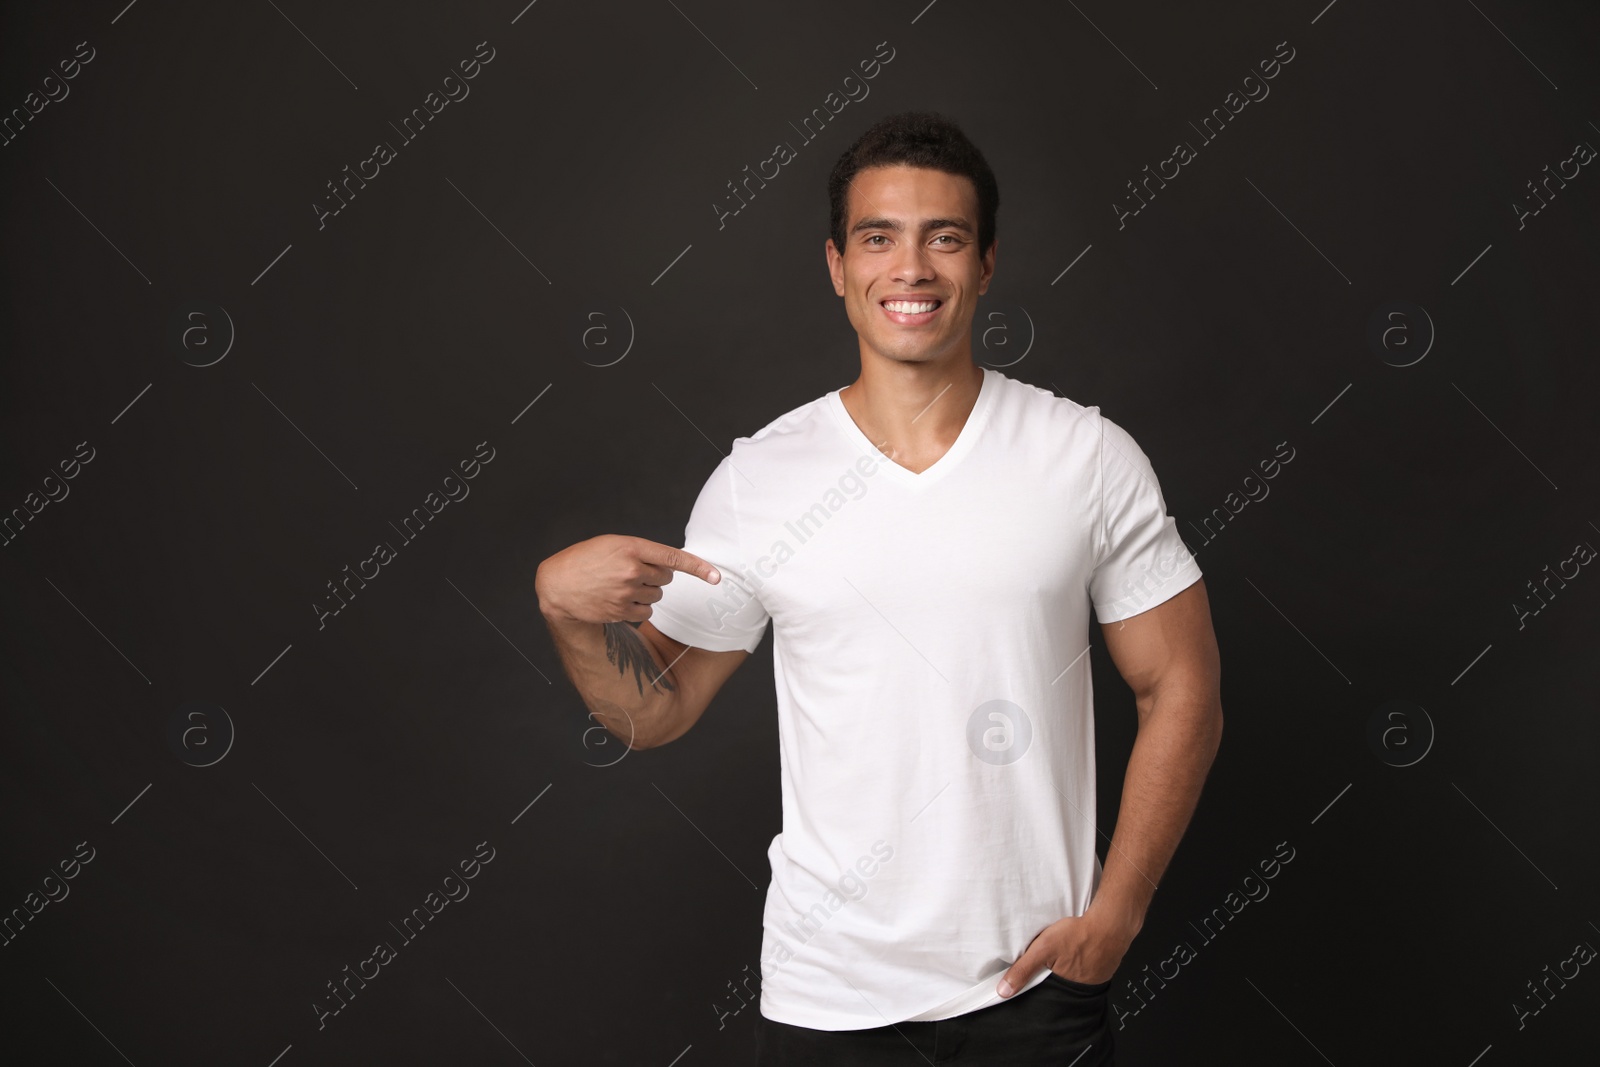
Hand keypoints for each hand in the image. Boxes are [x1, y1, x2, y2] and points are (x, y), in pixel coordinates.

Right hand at [536, 534, 719, 624]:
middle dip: (654, 576)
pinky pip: (646, 613)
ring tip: (619, 587)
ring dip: (645, 593)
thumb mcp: (612, 545)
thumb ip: (640, 552)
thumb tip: (670, 568)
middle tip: (630, 573)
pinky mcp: (621, 611)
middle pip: (666, 578)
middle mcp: (631, 569)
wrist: (558, 585)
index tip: (716, 577)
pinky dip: (638, 609)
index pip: (673, 557)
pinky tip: (618, 601)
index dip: (699, 567)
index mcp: (631, 546)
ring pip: (657, 596)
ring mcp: (626, 592)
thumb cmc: (586, 560)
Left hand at [995, 907, 1138, 997]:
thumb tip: (1004, 991)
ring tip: (1063, 955)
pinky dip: (1079, 963)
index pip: (1044, 995)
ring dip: (1065, 969)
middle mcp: (1080, 990)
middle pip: (1057, 987)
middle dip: (1050, 978)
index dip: (1036, 986)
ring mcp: (1093, 981)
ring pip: (1072, 978)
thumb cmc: (1079, 934)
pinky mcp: (1102, 970)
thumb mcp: (1044, 949)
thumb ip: (1023, 969)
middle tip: (1051, 962)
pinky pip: (1086, 970)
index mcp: (1064, 989)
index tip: (1032, 977)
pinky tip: (1076, 951)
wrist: (1111, 923)